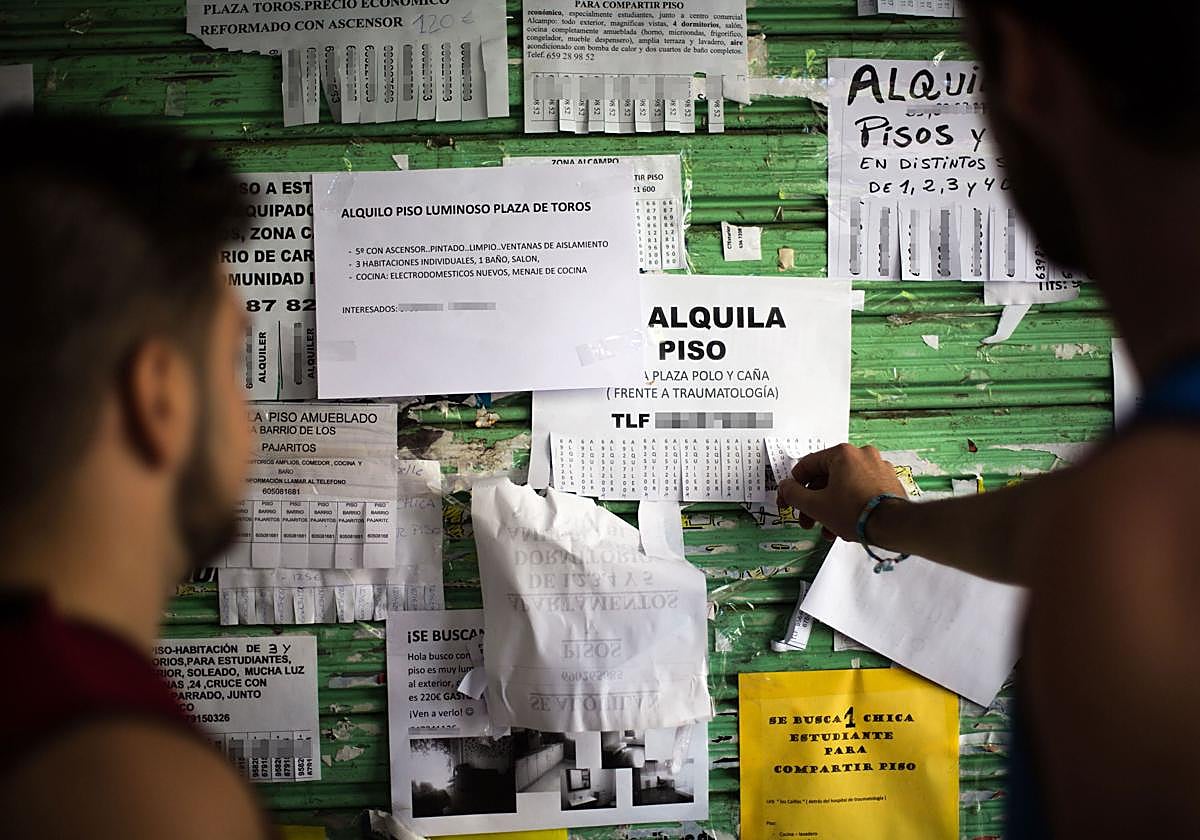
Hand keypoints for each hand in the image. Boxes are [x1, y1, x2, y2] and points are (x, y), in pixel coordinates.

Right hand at [776, 443, 906, 539]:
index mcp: (842, 454)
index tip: (790, 500)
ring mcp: (877, 468)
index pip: (807, 465)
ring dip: (830, 507)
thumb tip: (786, 488)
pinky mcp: (888, 481)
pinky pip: (860, 490)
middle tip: (808, 519)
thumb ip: (794, 494)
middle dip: (814, 502)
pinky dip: (849, 504)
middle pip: (826, 478)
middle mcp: (861, 455)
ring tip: (828, 528)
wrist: (893, 526)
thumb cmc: (858, 513)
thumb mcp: (816, 505)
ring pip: (843, 486)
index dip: (793, 486)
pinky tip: (845, 523)